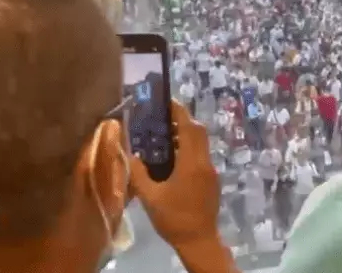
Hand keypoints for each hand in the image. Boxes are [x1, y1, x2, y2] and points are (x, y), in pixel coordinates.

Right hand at [130, 100, 220, 249]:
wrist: (199, 240)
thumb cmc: (174, 218)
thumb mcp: (150, 197)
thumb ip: (138, 174)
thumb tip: (130, 154)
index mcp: (192, 163)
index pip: (189, 128)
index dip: (179, 112)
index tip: (167, 101)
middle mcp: (205, 162)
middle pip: (198, 132)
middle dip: (183, 120)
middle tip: (162, 116)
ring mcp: (211, 171)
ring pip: (201, 144)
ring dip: (186, 135)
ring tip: (164, 134)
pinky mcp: (211, 179)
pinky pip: (201, 155)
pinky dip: (188, 148)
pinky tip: (172, 157)